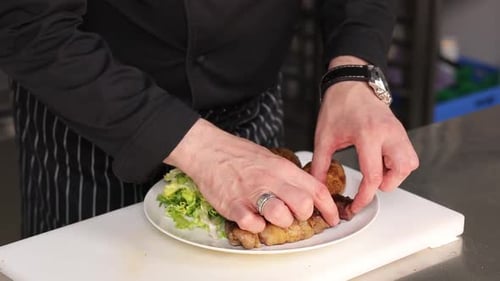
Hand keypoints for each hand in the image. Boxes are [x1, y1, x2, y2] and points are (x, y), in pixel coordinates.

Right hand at [164, 119, 338, 232]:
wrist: (208, 150)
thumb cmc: (238, 155)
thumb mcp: (271, 158)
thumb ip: (289, 176)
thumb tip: (307, 192)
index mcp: (282, 167)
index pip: (316, 189)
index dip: (329, 208)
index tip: (332, 217)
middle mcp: (270, 180)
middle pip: (303, 206)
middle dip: (303, 216)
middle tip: (294, 214)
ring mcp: (252, 193)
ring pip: (282, 216)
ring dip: (280, 222)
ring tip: (271, 216)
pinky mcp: (234, 205)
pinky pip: (253, 225)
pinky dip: (256, 226)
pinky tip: (252, 218)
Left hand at [310, 75, 418, 213]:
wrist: (350, 84)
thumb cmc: (338, 105)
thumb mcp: (324, 137)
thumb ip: (320, 165)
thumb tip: (317, 187)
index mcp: (368, 135)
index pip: (374, 176)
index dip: (365, 197)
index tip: (356, 206)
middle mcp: (388, 133)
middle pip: (401, 171)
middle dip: (385, 184)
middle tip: (368, 183)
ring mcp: (398, 131)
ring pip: (409, 164)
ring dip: (394, 174)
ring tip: (374, 170)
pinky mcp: (400, 131)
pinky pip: (408, 154)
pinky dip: (397, 164)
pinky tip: (379, 160)